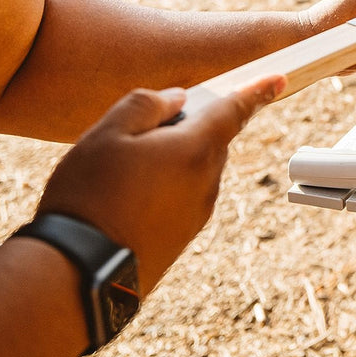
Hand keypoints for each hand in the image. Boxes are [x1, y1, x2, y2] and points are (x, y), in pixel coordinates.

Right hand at [32, 77, 281, 294]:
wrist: (77, 277)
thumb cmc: (89, 197)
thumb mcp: (106, 134)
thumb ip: (146, 105)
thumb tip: (178, 100)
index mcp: (195, 150)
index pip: (234, 110)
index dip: (256, 91)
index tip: (278, 80)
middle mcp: (207, 182)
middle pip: (209, 140)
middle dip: (186, 129)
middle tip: (135, 136)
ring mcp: (197, 215)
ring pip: (194, 171)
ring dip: (172, 162)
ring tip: (118, 176)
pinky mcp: (182, 239)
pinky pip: (183, 199)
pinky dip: (165, 190)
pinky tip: (124, 201)